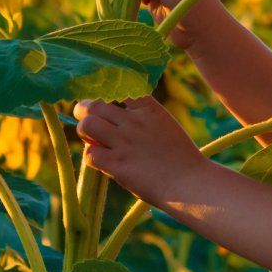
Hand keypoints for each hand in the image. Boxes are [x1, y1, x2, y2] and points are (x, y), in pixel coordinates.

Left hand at [75, 95, 207, 205]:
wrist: (189, 183)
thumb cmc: (181, 157)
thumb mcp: (165, 125)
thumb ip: (142, 119)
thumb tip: (114, 121)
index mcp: (148, 108)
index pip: (118, 88)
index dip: (105, 93)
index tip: (101, 99)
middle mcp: (134, 121)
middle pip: (95, 105)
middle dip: (84, 109)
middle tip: (83, 115)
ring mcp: (124, 142)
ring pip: (87, 125)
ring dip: (84, 130)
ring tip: (89, 137)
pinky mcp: (117, 164)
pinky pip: (90, 153)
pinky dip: (91, 156)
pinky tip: (101, 160)